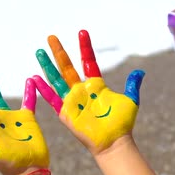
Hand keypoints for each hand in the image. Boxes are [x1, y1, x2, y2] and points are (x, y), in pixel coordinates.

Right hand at [32, 30, 144, 154]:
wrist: (114, 141)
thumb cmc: (122, 124)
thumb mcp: (130, 100)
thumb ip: (132, 85)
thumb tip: (140, 72)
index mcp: (96, 85)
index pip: (88, 61)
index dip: (85, 47)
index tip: (82, 32)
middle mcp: (81, 90)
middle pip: (68, 66)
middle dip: (59, 51)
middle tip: (51, 37)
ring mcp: (72, 100)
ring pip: (57, 78)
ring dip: (48, 65)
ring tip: (39, 51)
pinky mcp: (65, 112)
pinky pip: (52, 98)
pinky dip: (43, 88)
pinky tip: (34, 78)